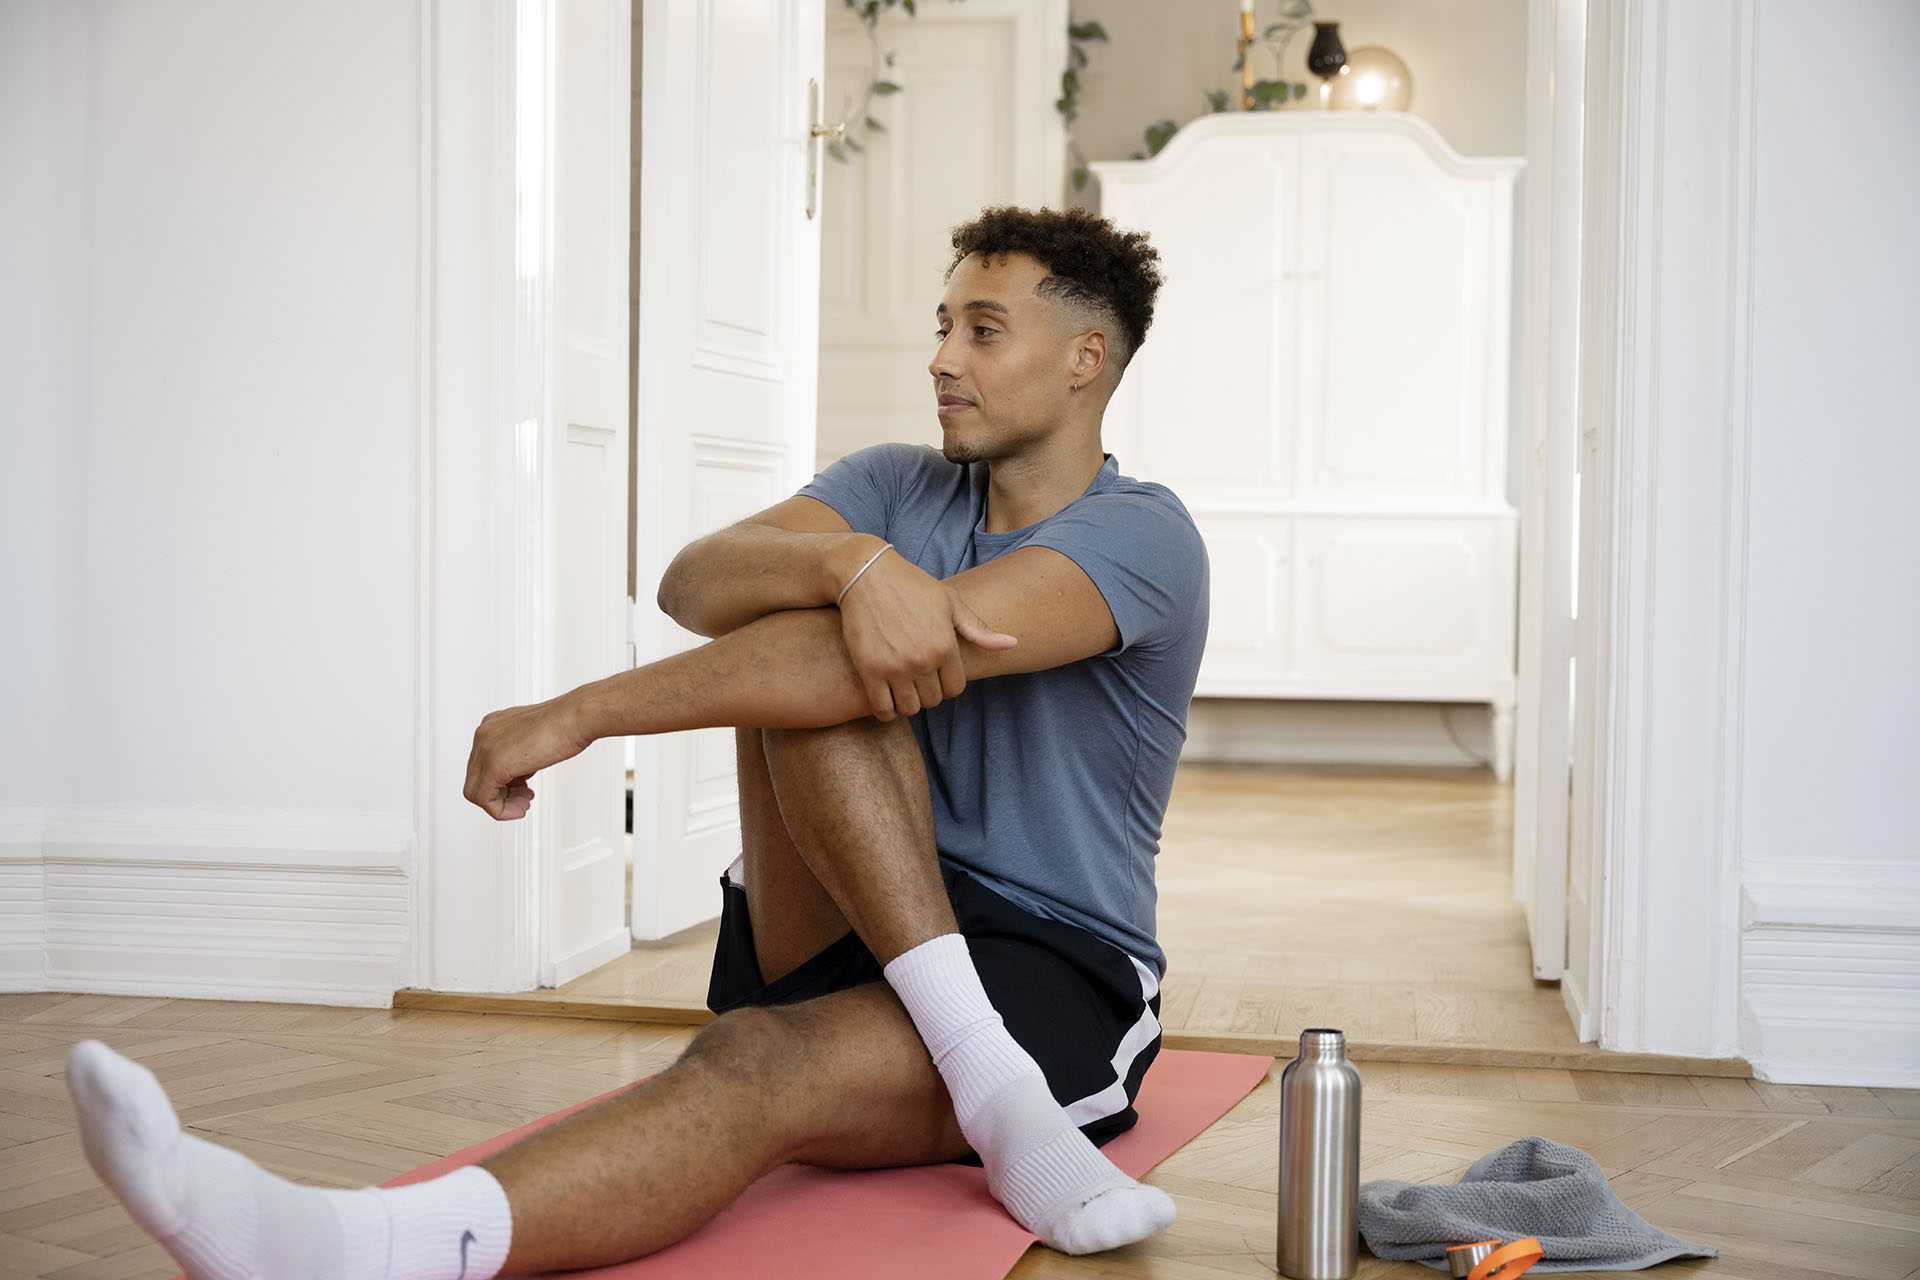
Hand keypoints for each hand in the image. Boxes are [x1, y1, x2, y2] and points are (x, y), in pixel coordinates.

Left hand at [463, 693, 593, 819]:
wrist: (577, 717)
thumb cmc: (566, 724)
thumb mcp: (532, 739)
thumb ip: (517, 753)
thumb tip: (516, 774)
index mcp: (491, 725)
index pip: (482, 764)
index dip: (502, 782)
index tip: (522, 790)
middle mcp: (484, 734)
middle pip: (476, 778)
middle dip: (501, 794)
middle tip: (524, 800)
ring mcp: (485, 748)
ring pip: (475, 791)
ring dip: (501, 804)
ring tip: (524, 805)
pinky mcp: (494, 765)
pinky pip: (484, 799)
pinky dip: (501, 810)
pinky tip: (521, 809)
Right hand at [838, 551, 1016, 719]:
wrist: (867, 575)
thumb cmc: (912, 586)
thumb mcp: (950, 603)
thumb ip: (979, 629)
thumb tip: (1012, 643)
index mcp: (946, 646)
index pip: (955, 688)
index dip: (946, 684)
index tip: (936, 674)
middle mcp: (923, 660)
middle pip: (933, 700)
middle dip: (927, 692)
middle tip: (917, 679)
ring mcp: (895, 667)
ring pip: (910, 708)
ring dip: (908, 703)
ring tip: (902, 689)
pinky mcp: (869, 670)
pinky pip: (882, 709)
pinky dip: (886, 710)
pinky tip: (885, 698)